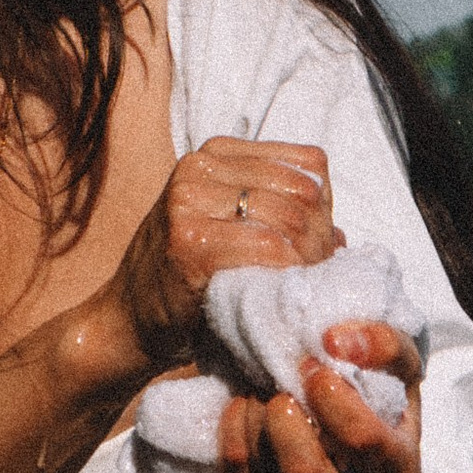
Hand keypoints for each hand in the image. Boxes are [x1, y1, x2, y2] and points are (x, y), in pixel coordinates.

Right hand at [112, 137, 336, 366]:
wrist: (130, 320)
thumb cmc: (191, 279)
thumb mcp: (230, 228)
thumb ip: (279, 217)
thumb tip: (341, 236)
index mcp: (216, 153)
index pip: (309, 164)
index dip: (325, 209)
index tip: (313, 249)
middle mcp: (199, 165)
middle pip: (304, 192)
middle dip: (321, 239)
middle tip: (313, 277)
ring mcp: (188, 199)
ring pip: (291, 219)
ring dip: (308, 261)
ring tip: (300, 288)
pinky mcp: (189, 240)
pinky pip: (268, 249)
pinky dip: (286, 275)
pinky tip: (278, 295)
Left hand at [217, 321, 428, 472]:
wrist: (364, 465)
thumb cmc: (381, 409)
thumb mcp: (399, 373)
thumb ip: (384, 346)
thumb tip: (336, 341)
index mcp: (395, 472)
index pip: (362, 441)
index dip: (331, 398)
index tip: (314, 368)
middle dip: (282, 416)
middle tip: (283, 385)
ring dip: (255, 419)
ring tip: (265, 391)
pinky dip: (232, 434)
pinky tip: (246, 407)